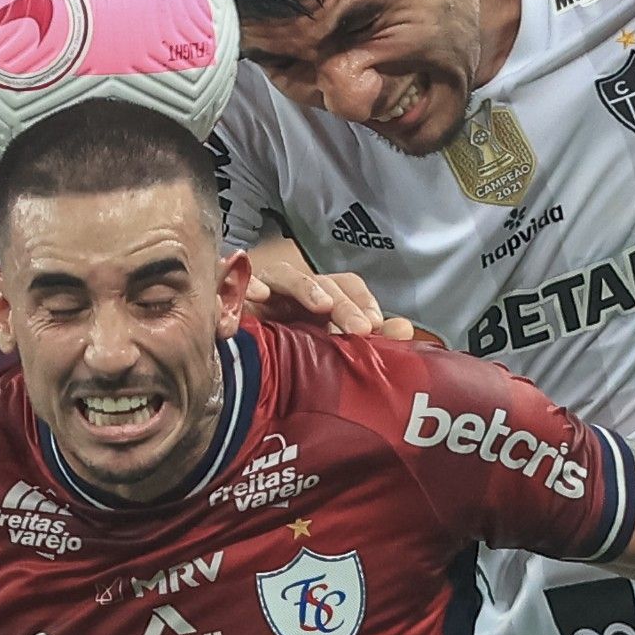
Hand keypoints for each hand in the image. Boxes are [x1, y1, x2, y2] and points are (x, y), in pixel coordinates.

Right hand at [245, 262, 414, 339]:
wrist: (228, 359)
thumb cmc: (282, 352)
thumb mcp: (326, 350)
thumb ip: (369, 341)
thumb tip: (406, 329)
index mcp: (316, 302)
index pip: (346, 285)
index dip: (362, 300)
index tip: (375, 325)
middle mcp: (292, 291)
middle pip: (322, 282)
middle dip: (344, 303)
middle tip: (361, 329)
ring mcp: (262, 290)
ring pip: (287, 276)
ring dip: (307, 287)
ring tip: (322, 307)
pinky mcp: (230, 296)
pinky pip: (235, 281)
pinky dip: (247, 283)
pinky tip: (257, 295)